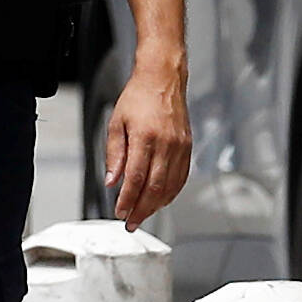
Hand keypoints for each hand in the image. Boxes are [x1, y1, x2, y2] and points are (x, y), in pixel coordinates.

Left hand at [102, 57, 190, 231]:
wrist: (163, 79)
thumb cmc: (138, 98)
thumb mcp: (116, 123)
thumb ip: (114, 154)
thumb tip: (113, 181)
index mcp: (145, 137)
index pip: (136, 178)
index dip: (128, 199)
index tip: (120, 212)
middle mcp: (166, 144)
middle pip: (155, 187)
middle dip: (141, 209)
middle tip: (131, 222)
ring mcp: (180, 147)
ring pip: (170, 186)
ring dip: (156, 205)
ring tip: (142, 215)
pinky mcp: (188, 148)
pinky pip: (181, 177)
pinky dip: (170, 193)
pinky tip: (160, 201)